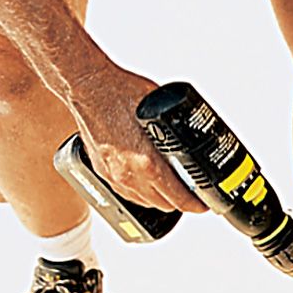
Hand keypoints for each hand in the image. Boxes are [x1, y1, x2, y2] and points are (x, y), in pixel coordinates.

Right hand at [71, 64, 206, 213]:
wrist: (87, 87)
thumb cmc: (122, 93)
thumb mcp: (164, 114)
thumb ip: (179, 135)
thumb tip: (196, 144)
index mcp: (148, 162)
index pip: (179, 199)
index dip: (196, 204)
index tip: (204, 203)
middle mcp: (129, 174)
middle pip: (164, 205)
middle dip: (181, 202)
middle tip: (192, 194)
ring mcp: (114, 175)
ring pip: (145, 203)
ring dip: (161, 199)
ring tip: (173, 190)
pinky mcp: (102, 171)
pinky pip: (127, 194)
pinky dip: (141, 194)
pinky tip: (149, 185)